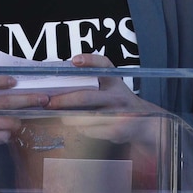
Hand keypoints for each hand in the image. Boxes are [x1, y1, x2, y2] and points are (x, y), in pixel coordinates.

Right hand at [0, 74, 49, 159]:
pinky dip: (9, 134)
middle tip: (42, 99)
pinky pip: (1, 136)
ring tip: (21, 120)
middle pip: (1, 102)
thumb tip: (22, 85)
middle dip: (25, 100)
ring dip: (18, 121)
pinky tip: (9, 133)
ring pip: (4, 122)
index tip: (15, 81)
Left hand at [44, 53, 165, 145]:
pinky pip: (90, 131)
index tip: (75, 60)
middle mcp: (118, 95)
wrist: (143, 122)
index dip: (89, 60)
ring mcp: (118, 114)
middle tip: (48, 102)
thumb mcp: (111, 87)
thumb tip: (59, 84)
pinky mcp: (117, 131)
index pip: (104, 64)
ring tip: (57, 115)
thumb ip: (92, 83)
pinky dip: (79, 129)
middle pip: (85, 97)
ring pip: (85, 117)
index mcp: (114, 80)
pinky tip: (75, 126)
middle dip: (63, 100)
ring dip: (67, 117)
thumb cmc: (118, 102)